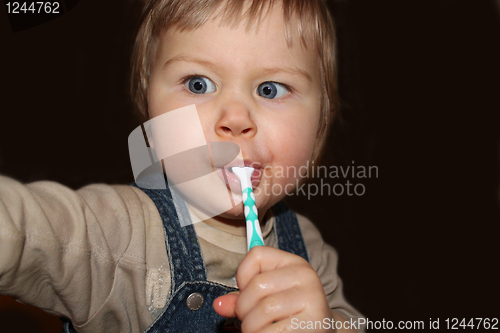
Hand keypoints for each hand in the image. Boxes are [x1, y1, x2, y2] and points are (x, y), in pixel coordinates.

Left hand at [213, 246, 336, 331]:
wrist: (322, 332)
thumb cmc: (289, 314)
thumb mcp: (267, 299)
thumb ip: (241, 298)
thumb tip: (218, 305)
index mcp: (292, 263)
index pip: (256, 255)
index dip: (242, 276)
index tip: (247, 294)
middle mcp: (305, 275)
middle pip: (257, 286)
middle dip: (244, 309)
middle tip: (249, 321)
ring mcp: (312, 298)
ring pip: (264, 311)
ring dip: (251, 328)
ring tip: (259, 331)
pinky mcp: (314, 321)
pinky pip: (273, 331)